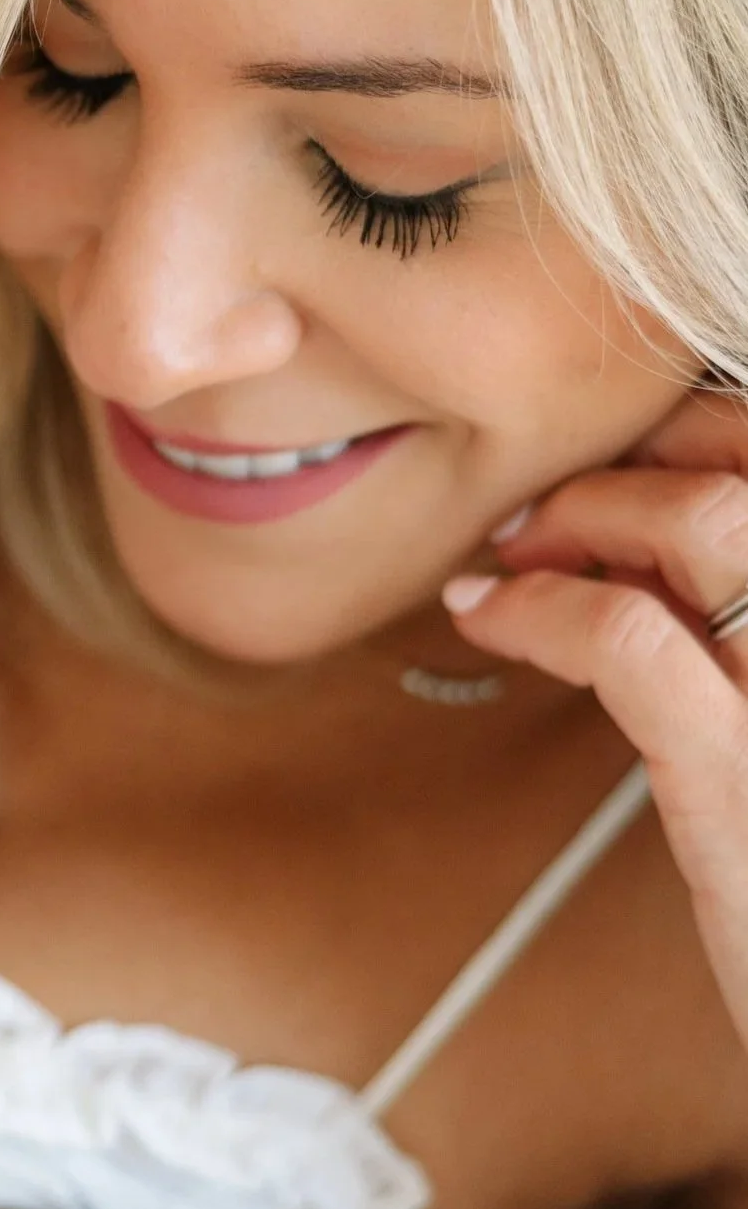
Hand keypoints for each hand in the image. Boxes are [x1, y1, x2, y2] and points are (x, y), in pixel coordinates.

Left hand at [443, 389, 747, 1035]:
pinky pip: (627, 642)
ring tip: (512, 550)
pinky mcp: (745, 775)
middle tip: (548, 504)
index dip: (709, 434)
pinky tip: (487, 616)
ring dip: (586, 514)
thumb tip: (648, 554)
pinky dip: (540, 610)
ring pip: (703, 526)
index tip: (629, 465)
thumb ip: (745, 634)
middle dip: (643, 455)